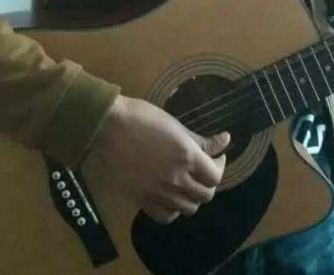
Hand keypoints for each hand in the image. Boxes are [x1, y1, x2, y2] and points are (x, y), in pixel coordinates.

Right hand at [82, 95, 229, 224]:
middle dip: (209, 182)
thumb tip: (225, 140)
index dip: (220, 166)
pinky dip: (173, 210)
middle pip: (205, 195)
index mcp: (187, 157)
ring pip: (188, 208)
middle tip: (203, 168)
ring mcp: (158, 193)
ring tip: (187, 182)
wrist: (108, 127)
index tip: (216, 156)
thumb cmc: (142, 117)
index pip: (215, 176)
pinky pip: (165, 216)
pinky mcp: (141, 200)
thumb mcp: (176, 125)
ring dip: (193, 196)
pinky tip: (171, 196)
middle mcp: (176, 179)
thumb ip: (201, 139)